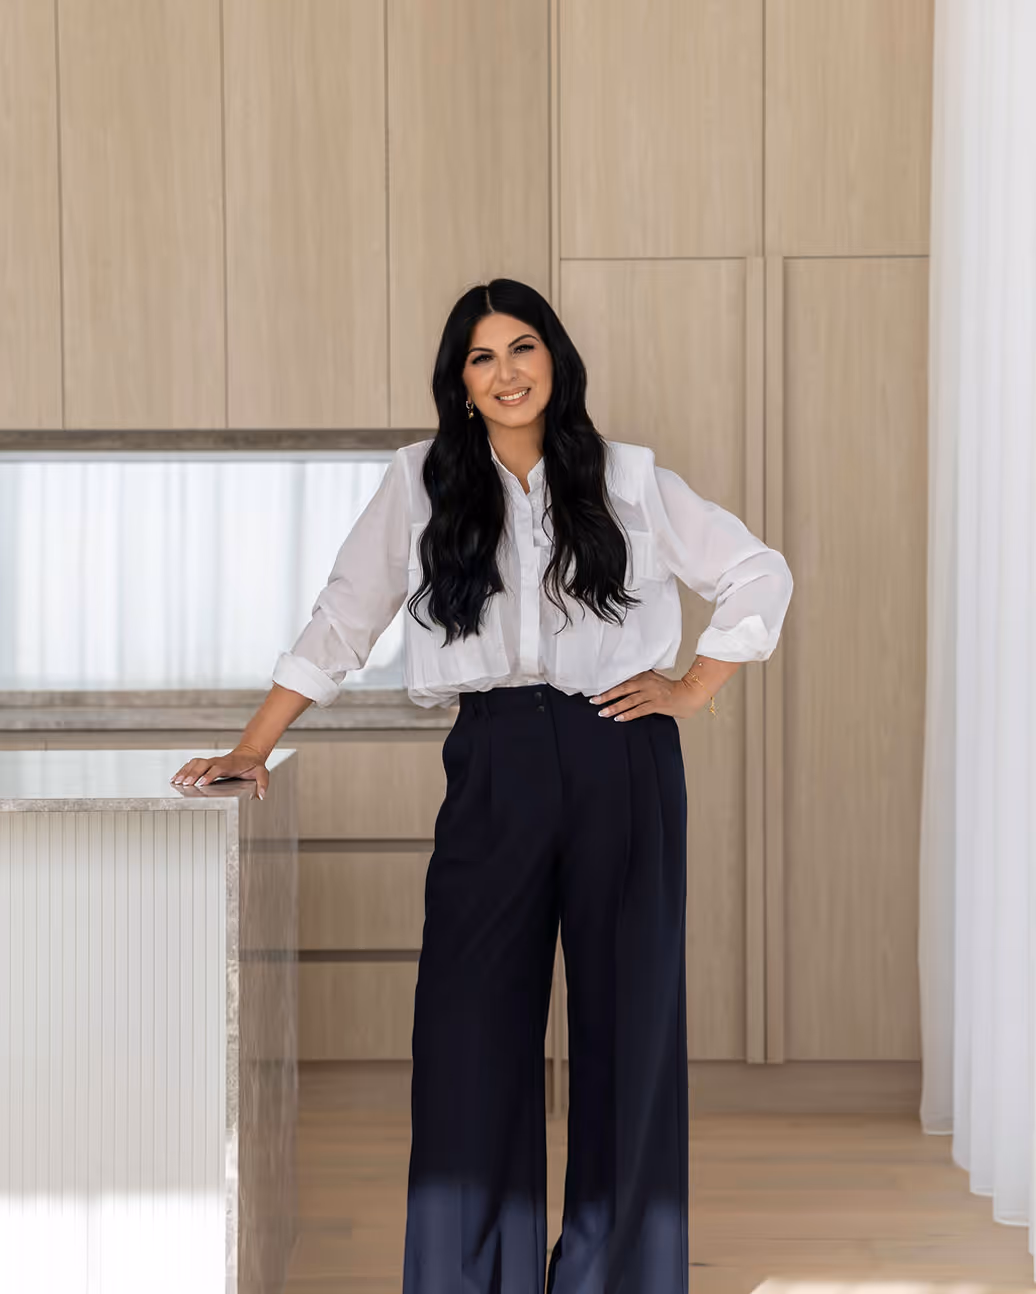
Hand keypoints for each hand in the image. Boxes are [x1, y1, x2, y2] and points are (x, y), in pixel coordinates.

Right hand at [170, 745, 269, 798]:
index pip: (218, 769)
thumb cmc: (253, 765)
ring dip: (185, 771)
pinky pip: (193, 764)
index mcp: (230, 764)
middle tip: (184, 783)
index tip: (201, 783)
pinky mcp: (207, 763)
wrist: (249, 753)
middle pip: (203, 765)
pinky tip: (176, 777)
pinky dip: (184, 770)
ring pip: (196, 763)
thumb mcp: (262, 773)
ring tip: (176, 781)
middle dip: (193, 774)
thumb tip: (261, 795)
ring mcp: (212, 761)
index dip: (209, 775)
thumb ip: (262, 783)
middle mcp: (219, 761)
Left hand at [590, 669, 707, 721]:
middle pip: (623, 689)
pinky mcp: (656, 704)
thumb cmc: (670, 688)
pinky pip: (639, 711)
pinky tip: (618, 718)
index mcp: (644, 675)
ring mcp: (651, 694)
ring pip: (629, 701)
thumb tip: (625, 684)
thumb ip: (640, 679)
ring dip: (614, 707)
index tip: (597, 690)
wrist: (688, 694)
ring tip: (603, 713)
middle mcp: (646, 683)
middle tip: (594, 700)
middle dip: (607, 695)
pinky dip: (628, 715)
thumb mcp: (654, 679)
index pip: (623, 680)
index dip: (609, 685)